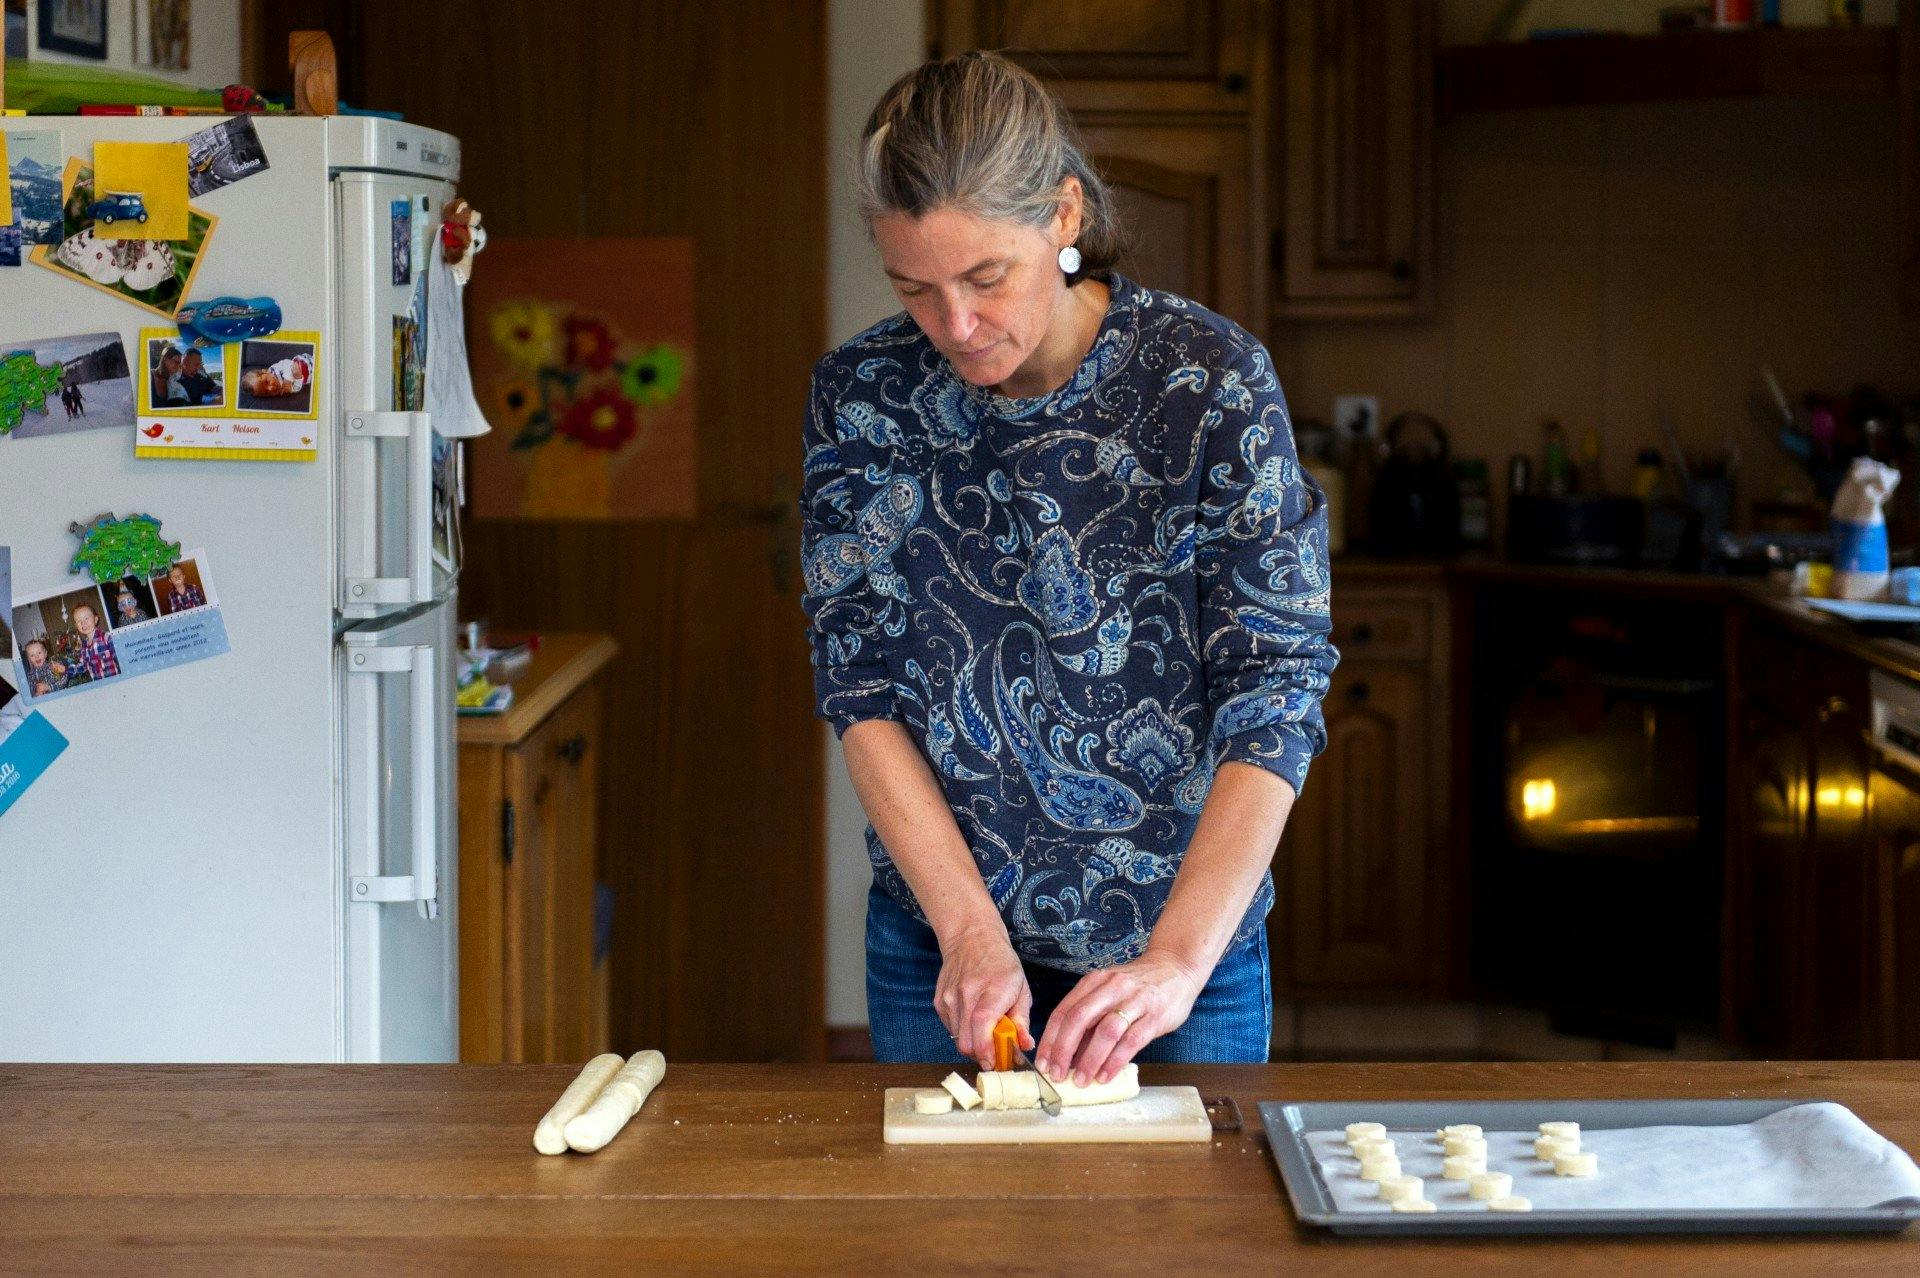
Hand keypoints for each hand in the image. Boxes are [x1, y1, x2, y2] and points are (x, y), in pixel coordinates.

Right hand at [935, 923, 1033, 1068]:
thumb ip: (1022, 1020)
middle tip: (995, 1053)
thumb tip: (1024, 1045)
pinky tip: (972, 1020)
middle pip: (967, 1040)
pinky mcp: (939, 1002)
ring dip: (973, 1044)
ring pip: (957, 1039)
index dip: (987, 1049)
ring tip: (985, 1032)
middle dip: (982, 1054)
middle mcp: (967, 993)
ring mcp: (950, 998)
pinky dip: (963, 1032)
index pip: (982, 1023)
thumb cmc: (1001, 963)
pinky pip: (951, 1029)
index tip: (995, 1062)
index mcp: (993, 988)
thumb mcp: (1021, 987)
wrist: (970, 937)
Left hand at [1035, 951, 1205, 1086]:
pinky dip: (1115, 1061)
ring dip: (1089, 1059)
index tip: (1042, 1062)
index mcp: (1094, 981)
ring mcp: (1135, 1000)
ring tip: (1081, 1080)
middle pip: (1079, 1019)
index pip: (1064, 1011)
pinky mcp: (1155, 1016)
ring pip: (1105, 1031)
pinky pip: (1131, 1041)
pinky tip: (1105, 1075)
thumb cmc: (1138, 985)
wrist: (1176, 967)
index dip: (1050, 1039)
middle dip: (1063, 1050)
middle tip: (1056, 1074)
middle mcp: (1111, 987)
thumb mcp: (1108, 990)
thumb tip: (1068, 1052)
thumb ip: (1091, 1016)